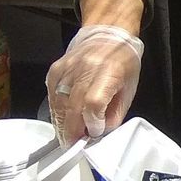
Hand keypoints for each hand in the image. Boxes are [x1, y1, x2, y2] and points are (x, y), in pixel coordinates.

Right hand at [46, 25, 142, 140]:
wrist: (108, 35)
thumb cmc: (123, 62)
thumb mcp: (129, 88)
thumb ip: (115, 113)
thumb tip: (99, 133)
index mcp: (108, 71)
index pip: (93, 102)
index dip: (91, 122)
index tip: (93, 132)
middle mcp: (85, 68)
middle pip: (72, 106)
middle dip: (72, 131)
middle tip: (73, 145)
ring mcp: (67, 68)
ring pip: (58, 104)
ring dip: (61, 124)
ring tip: (67, 137)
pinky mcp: (55, 70)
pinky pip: (51, 96)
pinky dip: (56, 111)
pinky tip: (62, 120)